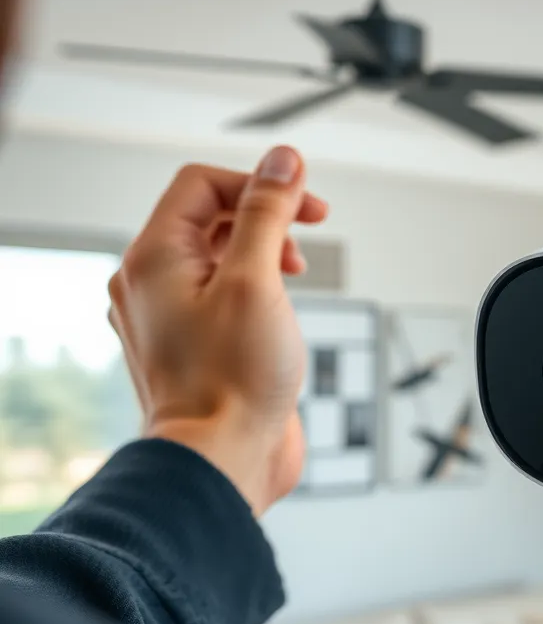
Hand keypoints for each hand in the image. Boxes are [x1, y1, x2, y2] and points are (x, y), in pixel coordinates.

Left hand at [108, 146, 327, 514]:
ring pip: (218, 256)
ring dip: (264, 250)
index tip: (307, 204)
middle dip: (265, 216)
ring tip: (295, 274)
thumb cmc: (234, 383)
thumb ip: (267, 213)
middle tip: (309, 231)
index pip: (203, 184)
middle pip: (210, 217)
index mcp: (154, 259)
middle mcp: (153, 284)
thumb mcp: (258, 280)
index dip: (260, 184)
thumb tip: (283, 162)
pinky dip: (256, 287)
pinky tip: (279, 308)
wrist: (223, 461)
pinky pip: (223, 294)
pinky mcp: (197, 344)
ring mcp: (173, 317)